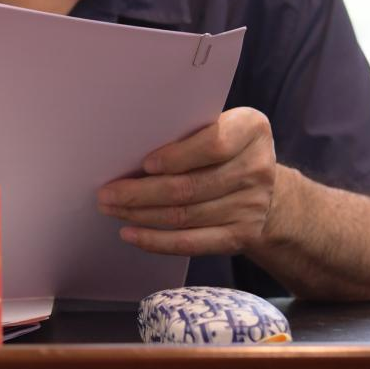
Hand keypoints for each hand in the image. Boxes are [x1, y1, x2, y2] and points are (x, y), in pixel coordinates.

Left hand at [96, 107, 276, 256]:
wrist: (263, 185)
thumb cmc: (224, 147)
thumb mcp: (218, 125)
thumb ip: (188, 131)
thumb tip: (129, 148)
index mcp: (250, 130)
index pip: (214, 144)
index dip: (177, 157)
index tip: (144, 164)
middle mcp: (257, 169)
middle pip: (191, 186)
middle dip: (142, 192)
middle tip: (106, 193)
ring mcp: (252, 206)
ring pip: (185, 215)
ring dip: (141, 215)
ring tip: (112, 209)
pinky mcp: (243, 236)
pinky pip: (193, 243)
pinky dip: (157, 241)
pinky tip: (131, 234)